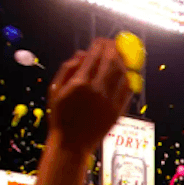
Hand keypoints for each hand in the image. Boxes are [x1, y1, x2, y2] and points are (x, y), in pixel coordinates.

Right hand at [46, 39, 130, 154]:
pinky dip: (127, 78)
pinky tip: (124, 73)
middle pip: (111, 61)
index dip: (99, 45)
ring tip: (119, 55)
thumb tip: (82, 53)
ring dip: (122, 60)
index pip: (94, 56)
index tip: (99, 41)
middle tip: (112, 43)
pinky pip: (127, 89)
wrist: (71, 144)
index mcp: (79, 83)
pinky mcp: (118, 111)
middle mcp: (97, 90)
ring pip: (122, 74)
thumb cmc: (60, 116)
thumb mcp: (55, 90)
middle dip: (113, 48)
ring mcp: (109, 101)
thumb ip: (67, 69)